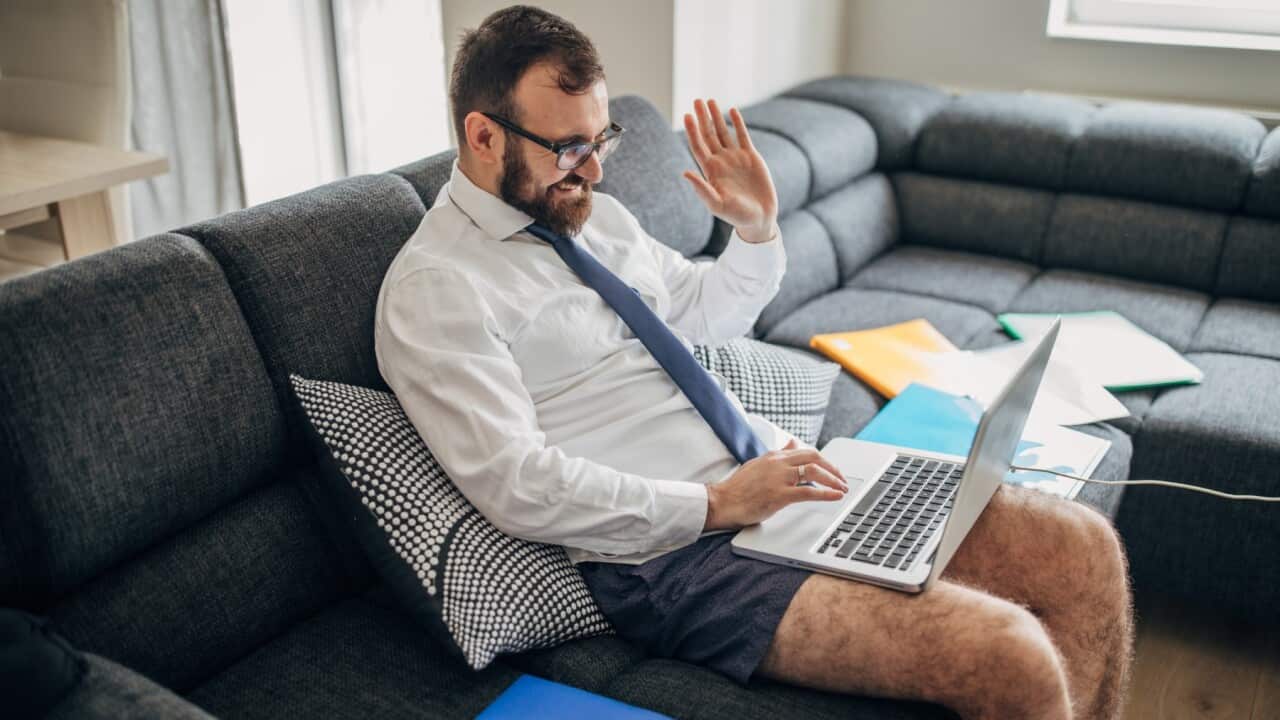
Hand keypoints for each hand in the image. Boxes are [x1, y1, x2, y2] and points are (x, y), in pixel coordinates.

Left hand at [682, 98, 778, 243]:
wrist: (759, 218)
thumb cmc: (737, 215)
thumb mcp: (717, 204)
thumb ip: (701, 189)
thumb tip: (685, 173)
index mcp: (711, 171)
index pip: (698, 146)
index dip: (692, 131)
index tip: (687, 115)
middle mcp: (721, 161)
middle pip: (708, 135)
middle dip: (702, 118)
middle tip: (696, 101)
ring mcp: (735, 157)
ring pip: (723, 132)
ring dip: (716, 116)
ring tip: (709, 100)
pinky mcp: (751, 156)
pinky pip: (742, 135)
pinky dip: (737, 122)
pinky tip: (732, 110)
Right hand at [704, 438, 847, 531]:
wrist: (721, 502)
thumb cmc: (738, 488)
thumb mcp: (758, 464)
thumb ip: (777, 454)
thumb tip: (792, 443)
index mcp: (773, 456)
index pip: (805, 450)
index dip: (823, 460)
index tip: (832, 469)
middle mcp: (778, 463)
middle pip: (814, 456)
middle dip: (832, 467)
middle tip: (842, 479)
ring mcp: (779, 478)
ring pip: (814, 471)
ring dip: (833, 479)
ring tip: (843, 488)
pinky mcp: (779, 495)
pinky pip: (808, 491)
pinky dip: (826, 493)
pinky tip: (836, 496)